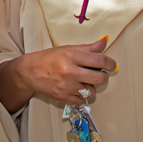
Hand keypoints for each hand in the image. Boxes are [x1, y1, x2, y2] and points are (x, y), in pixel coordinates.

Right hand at [0, 38, 116, 110]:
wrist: (29, 72)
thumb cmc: (48, 58)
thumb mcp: (67, 49)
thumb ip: (87, 48)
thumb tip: (103, 42)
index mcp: (71, 56)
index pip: (99, 60)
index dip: (110, 63)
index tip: (112, 65)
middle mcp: (69, 72)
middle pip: (100, 78)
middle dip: (103, 76)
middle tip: (100, 74)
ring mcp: (66, 87)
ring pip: (91, 91)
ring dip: (91, 87)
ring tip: (83, 81)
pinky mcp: (63, 98)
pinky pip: (81, 100)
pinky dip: (80, 95)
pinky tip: (74, 87)